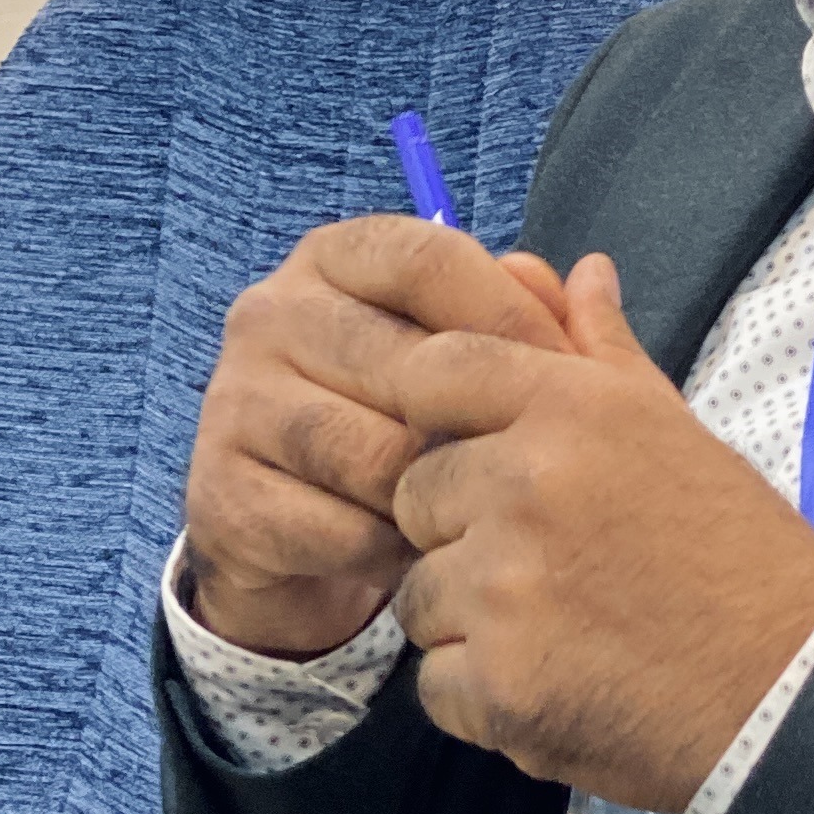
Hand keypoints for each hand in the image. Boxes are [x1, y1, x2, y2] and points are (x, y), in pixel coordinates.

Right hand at [180, 220, 571, 660]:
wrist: (302, 536)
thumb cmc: (405, 424)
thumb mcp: (468, 363)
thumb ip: (530, 319)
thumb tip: (593, 279)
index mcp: (334, 257)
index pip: (428, 258)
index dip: (509, 318)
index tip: (570, 379)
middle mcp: (269, 313)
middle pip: (405, 363)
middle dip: (477, 428)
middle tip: (532, 473)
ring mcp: (233, 401)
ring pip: (374, 455)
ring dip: (436, 499)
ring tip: (471, 517)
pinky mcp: (220, 492)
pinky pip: (340, 529)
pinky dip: (393, 554)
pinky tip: (416, 556)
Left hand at [385, 254, 813, 812]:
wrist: (792, 693)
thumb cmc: (743, 561)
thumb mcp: (681, 436)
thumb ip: (607, 355)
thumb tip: (580, 270)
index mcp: (575, 410)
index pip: (435, 371)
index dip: (440, 419)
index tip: (483, 463)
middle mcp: (529, 483)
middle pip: (414, 493)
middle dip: (459, 533)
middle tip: (551, 566)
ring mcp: (506, 585)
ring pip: (419, 595)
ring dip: (471, 620)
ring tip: (565, 631)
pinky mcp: (497, 681)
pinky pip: (436, 681)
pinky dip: (485, 695)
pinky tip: (560, 685)